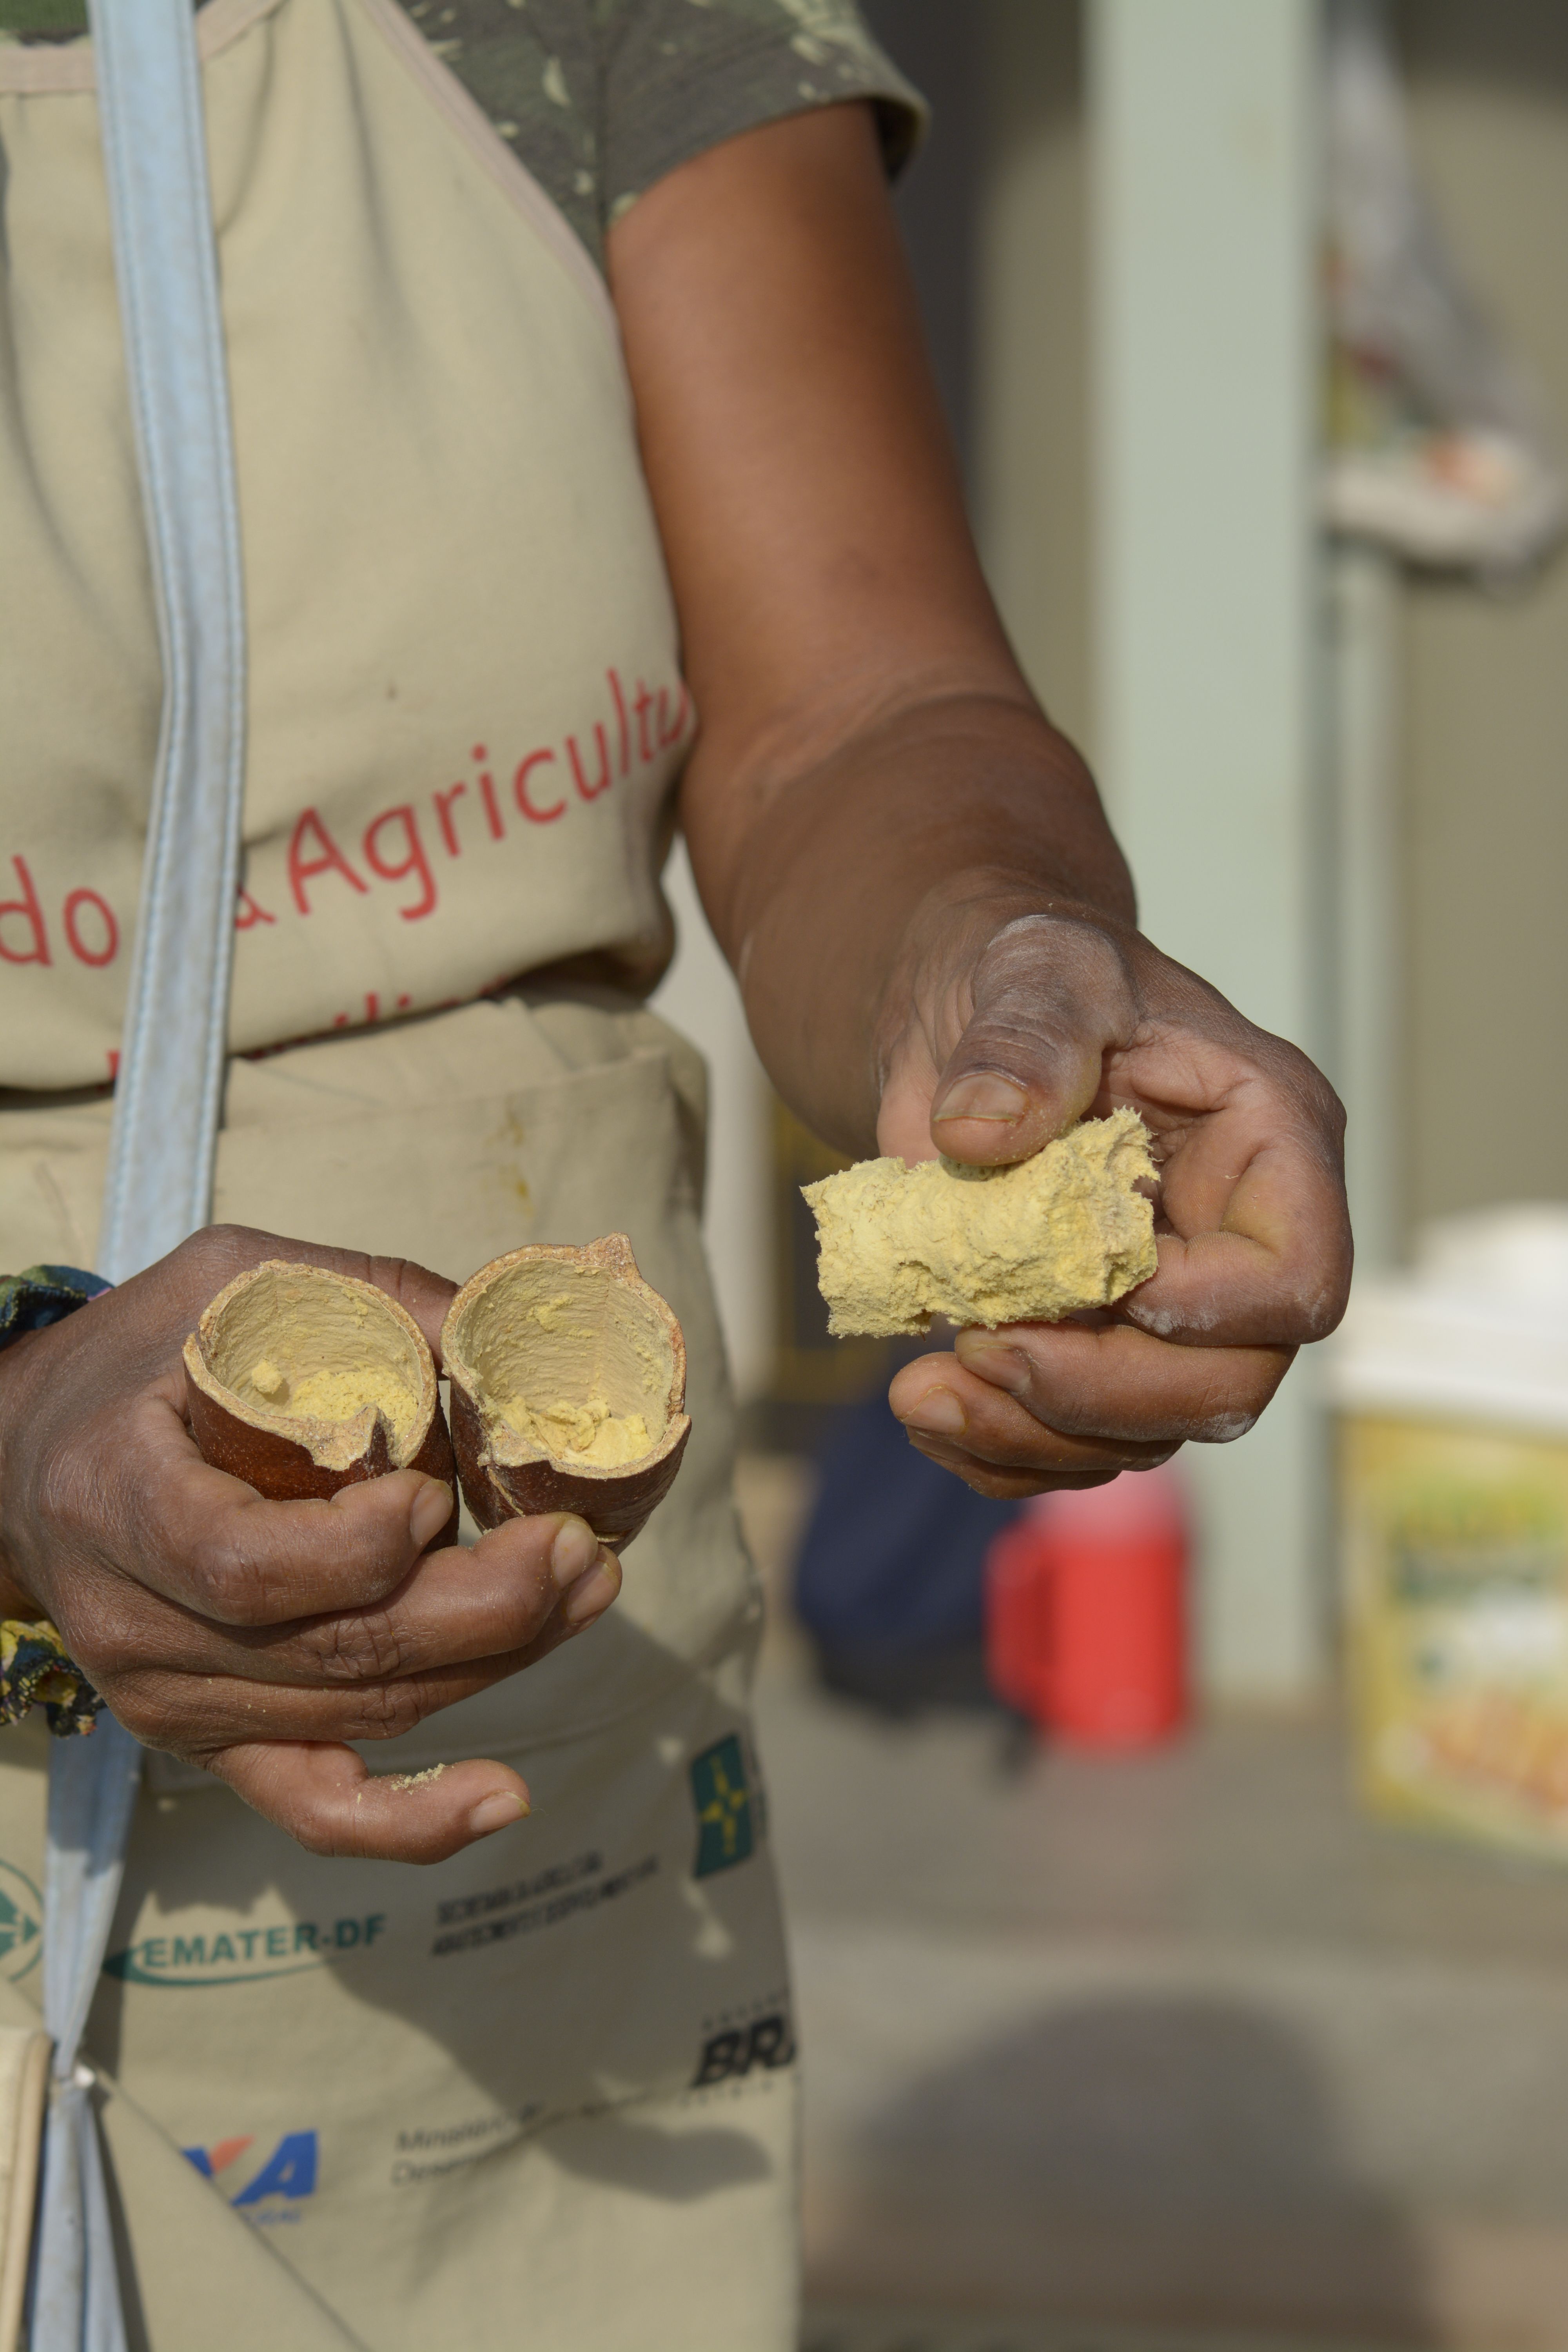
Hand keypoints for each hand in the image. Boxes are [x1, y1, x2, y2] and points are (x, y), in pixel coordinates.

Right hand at [0, 1226, 620, 1860]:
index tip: (435, 1498)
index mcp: (121, 1501)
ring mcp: (177, 1701)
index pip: (244, 1566)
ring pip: (363, 1710)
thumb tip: (514, 1340)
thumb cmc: (140, 1362)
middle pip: (335, 1650)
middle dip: (484, 1608)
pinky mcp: (216, 1741)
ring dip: (495, 1661)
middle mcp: (141, 1625)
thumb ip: (369, 1300)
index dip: (356, 1551)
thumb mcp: (232, 1286)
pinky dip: (413, 1822)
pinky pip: (314, 1805)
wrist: (25, 1464)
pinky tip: (505, 1800)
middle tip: (578, 1548)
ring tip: (587, 1590)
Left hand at [878, 887, 1350, 1497]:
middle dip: (1099, 1392)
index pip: (1298, 1282)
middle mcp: (1237, 1245)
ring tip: (921, 1391)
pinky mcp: (1100, 1349)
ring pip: (1145, 1434)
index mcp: (1269, 1146)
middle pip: (1227, 1386)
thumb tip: (978, 1132)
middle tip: (980, 1346)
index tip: (1093, 1283)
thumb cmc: (1036, 977)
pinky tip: (923, 1408)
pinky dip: (994, 1449)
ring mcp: (1173, 1311)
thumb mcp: (1037, 971)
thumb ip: (1024, 1038)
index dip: (1207, 1311)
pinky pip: (1070, 1446)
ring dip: (1028, 1434)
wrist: (970, 1012)